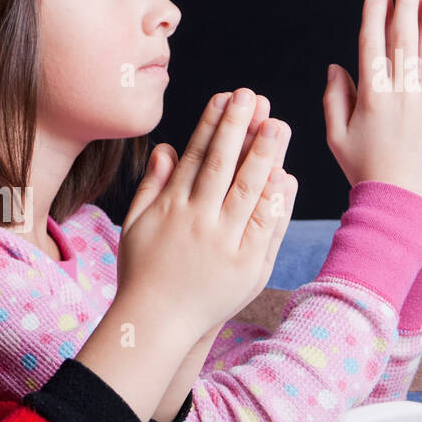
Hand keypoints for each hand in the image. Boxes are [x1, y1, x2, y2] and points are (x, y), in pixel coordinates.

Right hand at [118, 89, 296, 345]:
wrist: (157, 323)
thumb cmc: (142, 273)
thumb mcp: (135, 225)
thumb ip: (151, 185)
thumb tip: (165, 147)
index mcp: (172, 208)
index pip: (197, 157)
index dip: (213, 125)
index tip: (226, 97)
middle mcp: (200, 222)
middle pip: (225, 166)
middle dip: (241, 128)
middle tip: (256, 98)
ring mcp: (226, 245)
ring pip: (250, 192)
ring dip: (266, 156)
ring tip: (279, 125)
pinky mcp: (247, 267)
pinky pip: (268, 228)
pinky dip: (277, 202)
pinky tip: (286, 176)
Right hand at [322, 0, 421, 209]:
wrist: (403, 206)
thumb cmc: (367, 172)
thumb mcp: (337, 138)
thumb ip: (335, 99)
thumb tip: (336, 66)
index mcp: (373, 98)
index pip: (373, 45)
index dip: (375, 15)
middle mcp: (405, 96)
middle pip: (406, 40)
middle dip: (407, 6)